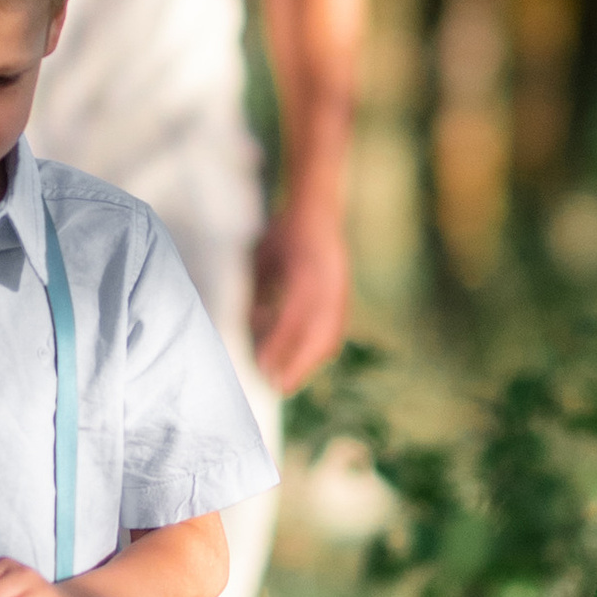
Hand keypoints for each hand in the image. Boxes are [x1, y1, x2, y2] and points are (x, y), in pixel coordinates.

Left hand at [250, 203, 348, 392]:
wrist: (317, 209)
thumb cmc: (282, 232)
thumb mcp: (262, 257)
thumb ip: (258, 290)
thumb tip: (254, 325)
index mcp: (306, 271)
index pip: (293, 317)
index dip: (279, 344)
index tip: (262, 365)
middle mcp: (327, 283)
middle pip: (317, 334)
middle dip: (298, 364)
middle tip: (277, 387)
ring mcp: (339, 290)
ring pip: (329, 335)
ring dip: (309, 362)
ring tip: (289, 382)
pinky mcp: (342, 295)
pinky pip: (335, 329)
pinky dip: (321, 349)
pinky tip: (307, 362)